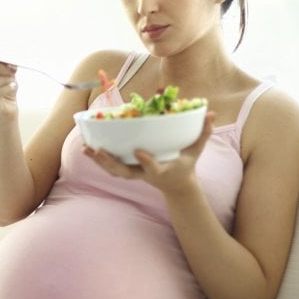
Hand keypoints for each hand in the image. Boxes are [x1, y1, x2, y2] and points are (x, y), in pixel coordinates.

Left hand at [83, 111, 215, 193]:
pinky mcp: (128, 171)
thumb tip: (212, 113)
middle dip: (110, 162)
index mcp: (162, 170)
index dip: (146, 161)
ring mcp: (135, 174)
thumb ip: (203, 133)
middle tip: (97, 150)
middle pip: (124, 171)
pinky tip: (87, 148)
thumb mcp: (196, 151)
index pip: (153, 167)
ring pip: (114, 171)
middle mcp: (145, 174)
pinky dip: (98, 160)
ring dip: (99, 161)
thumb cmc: (186, 165)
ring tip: (86, 148)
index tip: (139, 151)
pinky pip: (110, 168)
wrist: (176, 185)